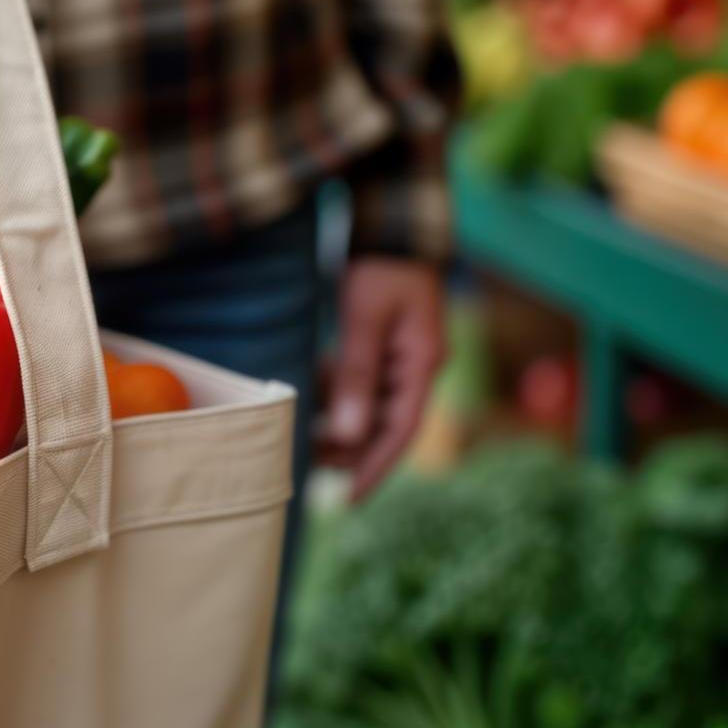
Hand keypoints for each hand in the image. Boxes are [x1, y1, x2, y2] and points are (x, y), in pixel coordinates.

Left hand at [320, 258, 445, 499]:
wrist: (390, 229)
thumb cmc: (381, 268)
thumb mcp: (364, 320)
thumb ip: (358, 375)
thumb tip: (349, 434)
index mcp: (423, 364)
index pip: (400, 432)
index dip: (374, 468)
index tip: (348, 498)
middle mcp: (417, 368)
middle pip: (385, 425)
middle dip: (351, 450)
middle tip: (311, 466)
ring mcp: (402, 359)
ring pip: (371, 407)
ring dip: (342, 425)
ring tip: (304, 438)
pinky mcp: (385, 348)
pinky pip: (363, 385)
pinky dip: (339, 396)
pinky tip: (312, 399)